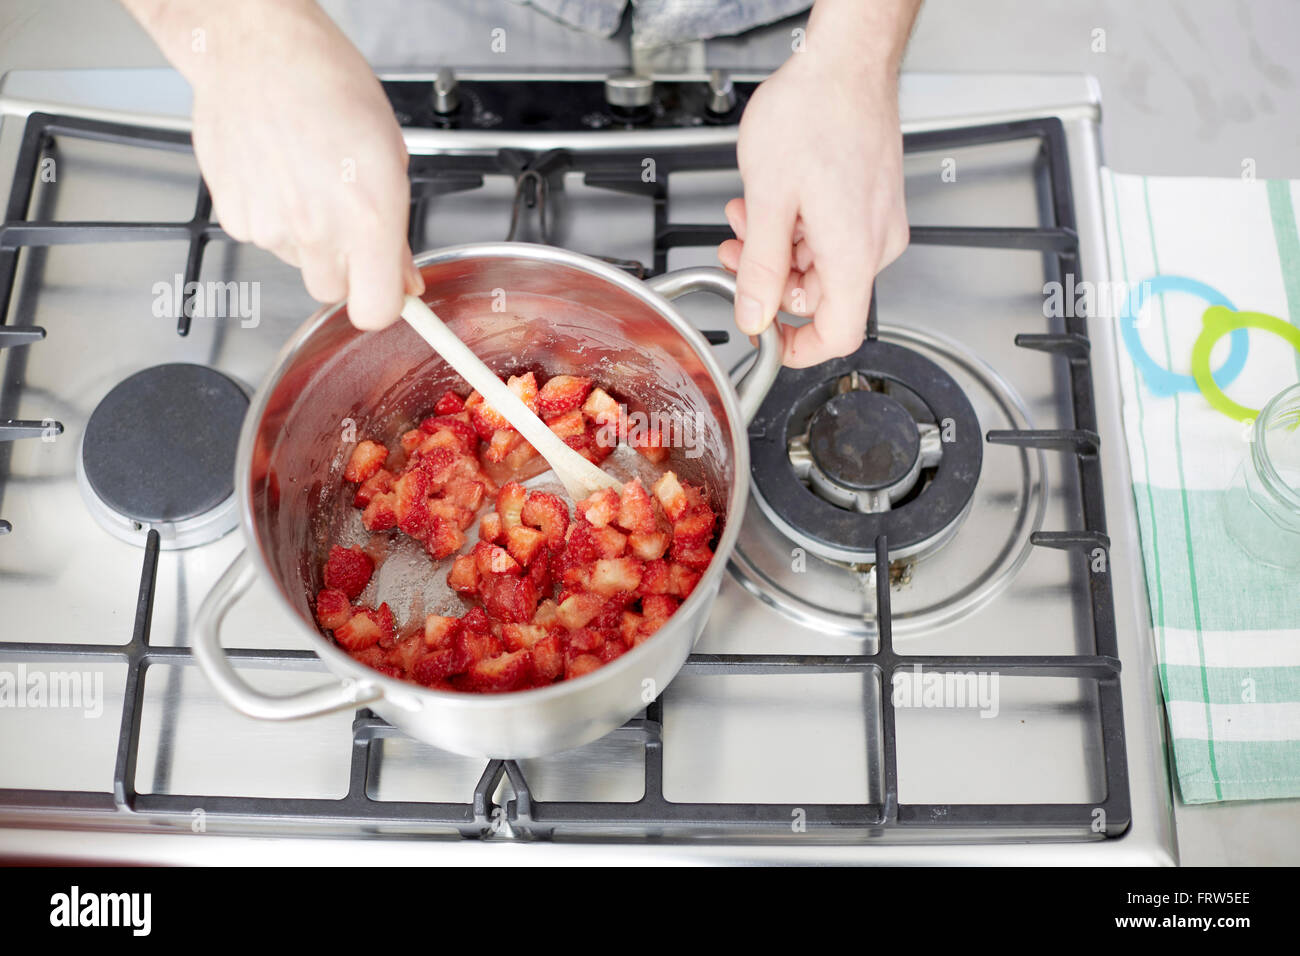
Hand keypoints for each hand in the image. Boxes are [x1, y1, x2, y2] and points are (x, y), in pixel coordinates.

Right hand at [183, 1, 420, 328]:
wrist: (257, 50)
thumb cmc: (327, 85)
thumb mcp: (390, 155)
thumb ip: (397, 230)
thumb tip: (406, 277)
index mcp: (368, 219)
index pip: (376, 311)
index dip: (383, 303)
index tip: (388, 291)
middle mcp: (318, 231)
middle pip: (334, 293)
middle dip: (345, 268)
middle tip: (345, 220)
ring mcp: (271, 227)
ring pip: (298, 264)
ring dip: (307, 238)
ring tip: (308, 179)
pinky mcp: (235, 218)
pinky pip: (262, 240)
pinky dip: (271, 218)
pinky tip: (278, 175)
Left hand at [718, 49, 908, 366]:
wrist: (844, 61)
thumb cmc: (814, 113)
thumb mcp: (768, 201)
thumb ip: (760, 269)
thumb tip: (753, 316)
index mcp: (854, 253)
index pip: (838, 334)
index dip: (799, 350)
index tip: (767, 342)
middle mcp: (876, 243)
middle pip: (821, 297)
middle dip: (771, 280)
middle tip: (737, 255)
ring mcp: (878, 221)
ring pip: (821, 263)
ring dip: (778, 249)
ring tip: (749, 216)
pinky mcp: (873, 201)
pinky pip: (833, 235)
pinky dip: (797, 227)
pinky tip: (773, 201)